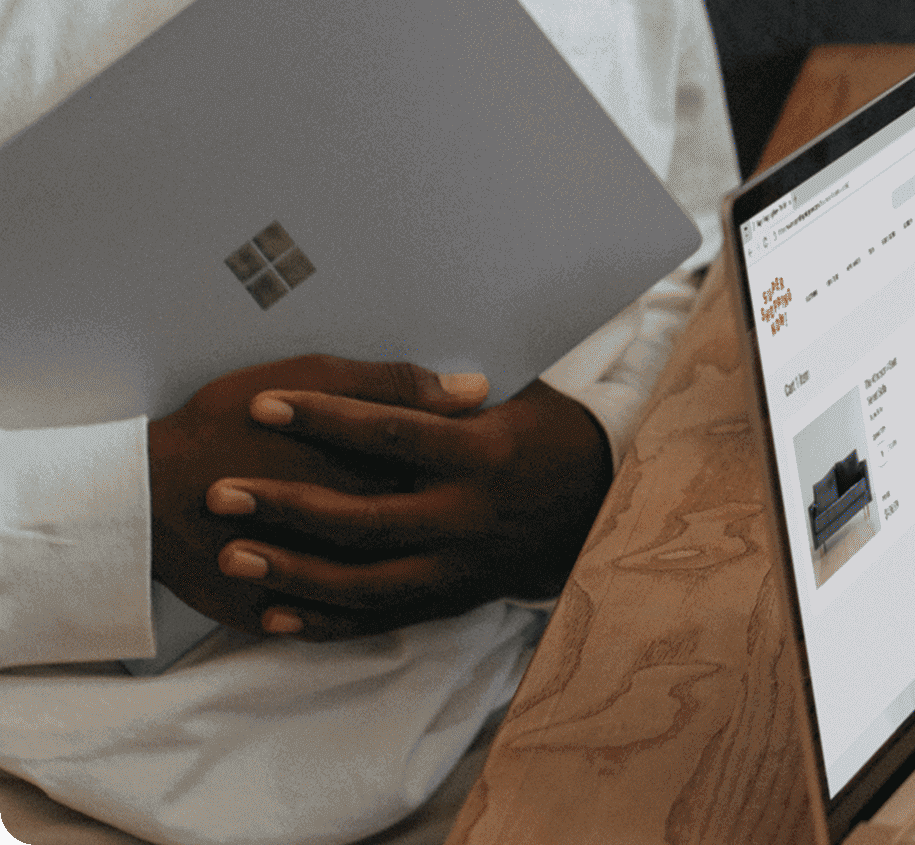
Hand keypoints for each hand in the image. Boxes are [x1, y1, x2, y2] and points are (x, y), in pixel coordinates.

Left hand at [198, 370, 611, 640]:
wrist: (601, 513)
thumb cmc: (554, 443)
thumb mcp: (518, 405)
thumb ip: (456, 400)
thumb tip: (428, 382)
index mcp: (480, 456)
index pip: (390, 432)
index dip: (324, 416)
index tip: (264, 404)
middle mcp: (467, 518)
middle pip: (363, 517)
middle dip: (286, 505)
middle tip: (222, 493)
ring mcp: (457, 569)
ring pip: (363, 582)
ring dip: (292, 571)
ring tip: (234, 554)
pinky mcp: (451, 602)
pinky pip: (379, 621)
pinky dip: (324, 623)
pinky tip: (274, 617)